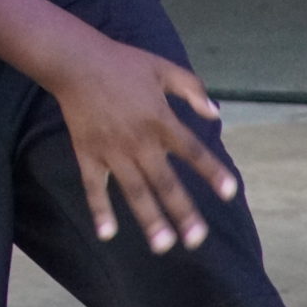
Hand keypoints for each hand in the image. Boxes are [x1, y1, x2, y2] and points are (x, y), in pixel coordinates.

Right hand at [49, 32, 238, 255]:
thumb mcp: (163, 68)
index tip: (230, 193)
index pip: (193, 150)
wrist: (75, 61)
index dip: (212, 171)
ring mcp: (112, 150)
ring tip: (162, 245)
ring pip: (134, 190)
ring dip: (149, 219)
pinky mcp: (88, 154)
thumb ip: (192, 88)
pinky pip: (94, 186)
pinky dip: (99, 209)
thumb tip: (216, 113)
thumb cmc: (122, 63)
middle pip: (165, 181)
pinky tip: (107, 233)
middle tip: (197, 240)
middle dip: (182, 212)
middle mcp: (139, 140)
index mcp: (160, 119)